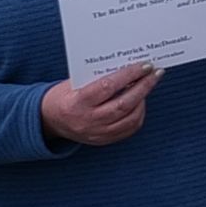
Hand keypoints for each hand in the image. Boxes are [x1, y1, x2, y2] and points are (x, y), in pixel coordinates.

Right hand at [38, 62, 158, 146]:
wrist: (49, 120)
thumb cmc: (62, 96)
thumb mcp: (73, 83)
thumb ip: (97, 77)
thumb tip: (127, 66)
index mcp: (78, 102)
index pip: (108, 86)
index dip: (130, 75)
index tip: (145, 66)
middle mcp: (88, 120)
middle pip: (124, 104)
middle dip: (144, 87)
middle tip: (156, 74)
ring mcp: (97, 133)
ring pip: (130, 118)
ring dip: (143, 101)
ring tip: (148, 86)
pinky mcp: (103, 140)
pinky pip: (128, 129)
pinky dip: (138, 115)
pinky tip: (140, 103)